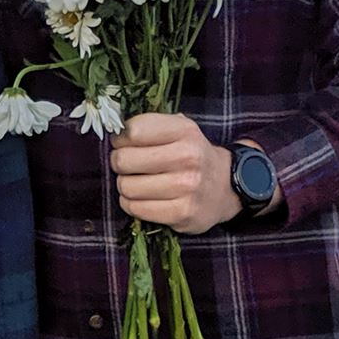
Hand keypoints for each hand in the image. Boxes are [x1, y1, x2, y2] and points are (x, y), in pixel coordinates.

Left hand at [109, 113, 239, 233]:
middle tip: (127, 165)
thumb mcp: (179, 130)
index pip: (133, 131)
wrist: (225, 187)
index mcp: (184, 130)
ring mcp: (187, 187)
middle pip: (124, 160)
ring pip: (127, 187)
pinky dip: (132, 204)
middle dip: (119, 163)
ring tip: (137, 182)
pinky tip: (143, 198)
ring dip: (125, 186)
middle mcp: (188, 157)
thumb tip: (113, 131)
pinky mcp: (182, 213)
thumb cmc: (191, 155)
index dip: (120, 139)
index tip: (124, 144)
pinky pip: (135, 208)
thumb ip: (149, 126)